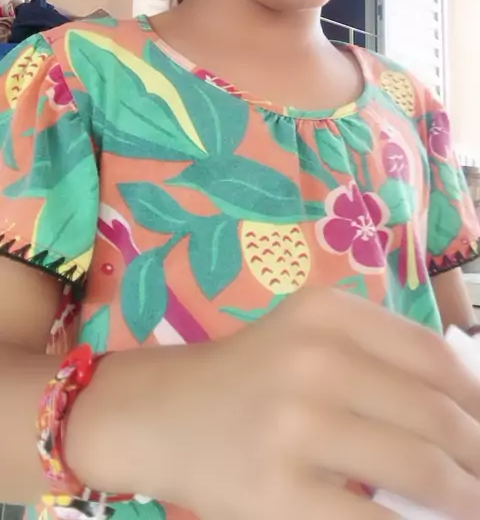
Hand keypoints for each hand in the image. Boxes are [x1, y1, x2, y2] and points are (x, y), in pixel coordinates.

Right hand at [151, 287, 479, 519]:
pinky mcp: (278, 493)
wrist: (161, 414)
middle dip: (479, 453)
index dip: (478, 399)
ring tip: (474, 504)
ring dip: (466, 497)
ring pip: (419, 469)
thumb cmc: (250, 374)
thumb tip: (468, 407)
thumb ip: (379, 355)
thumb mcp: (310, 337)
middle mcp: (312, 359)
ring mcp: (294, 427)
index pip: (433, 356)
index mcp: (325, 313)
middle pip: (435, 414)